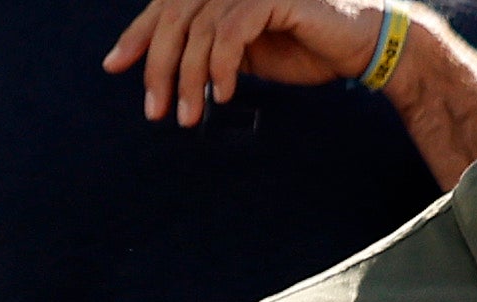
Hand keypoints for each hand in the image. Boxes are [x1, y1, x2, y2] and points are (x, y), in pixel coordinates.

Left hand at [102, 0, 392, 125]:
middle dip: (157, 67)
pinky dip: (220, 66)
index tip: (114, 66)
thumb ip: (201, 49)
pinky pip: (231, 32)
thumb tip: (153, 69)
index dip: (138, 33)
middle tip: (155, 111)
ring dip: (187, 78)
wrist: (362, 46)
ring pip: (199, 28)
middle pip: (175, 16)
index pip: (167, 5)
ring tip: (187, 115)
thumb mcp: (239, 52)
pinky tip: (224, 92)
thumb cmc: (303, 47)